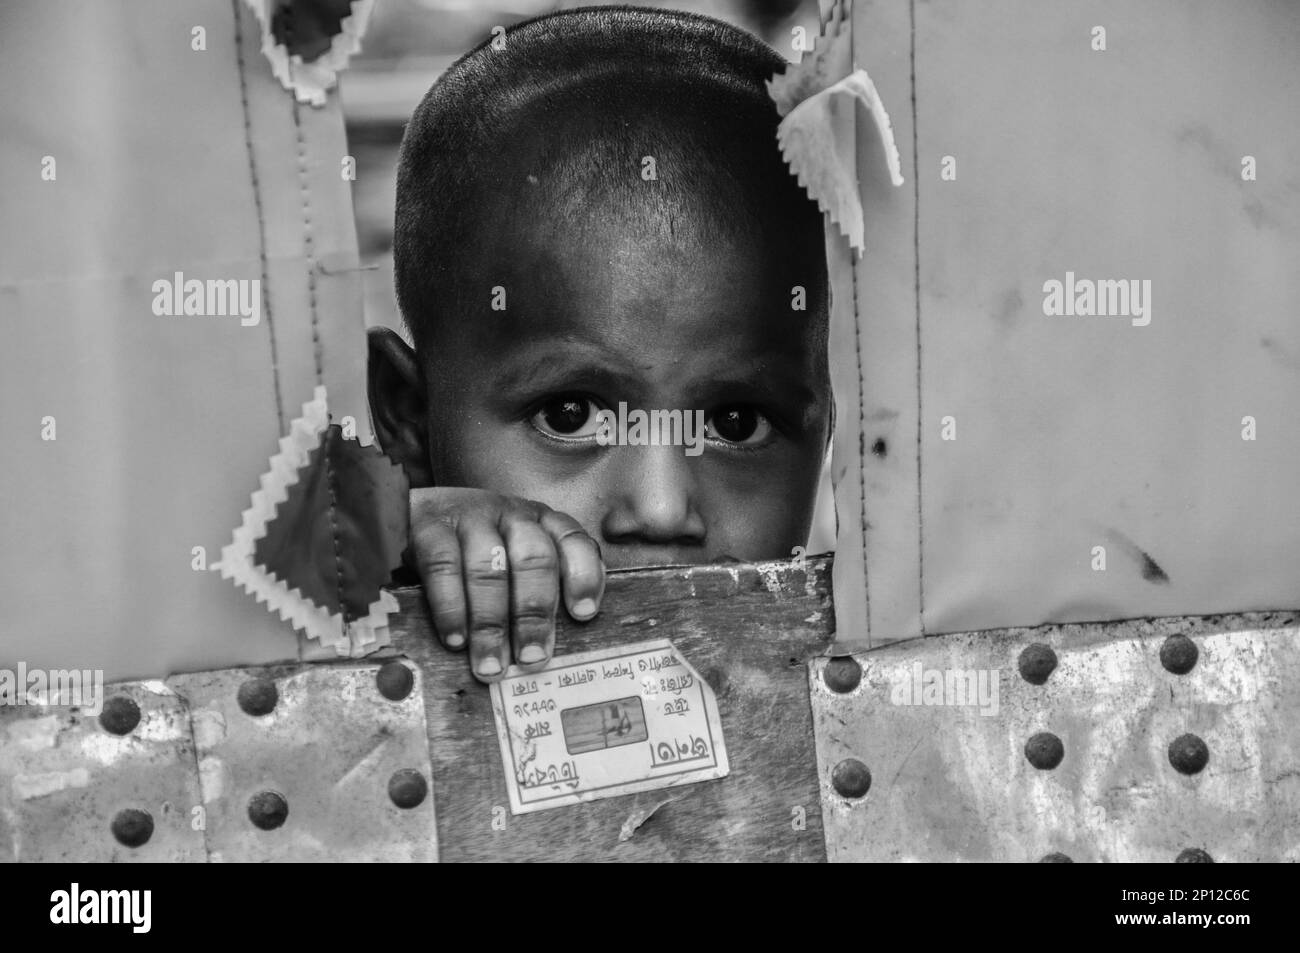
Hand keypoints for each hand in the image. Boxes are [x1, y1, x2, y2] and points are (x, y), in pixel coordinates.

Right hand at [407, 487, 604, 681]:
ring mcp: (470, 517)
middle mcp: (511, 515)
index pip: (573, 540)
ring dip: (491, 623)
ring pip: (489, 568)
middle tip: (531, 658)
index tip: (584, 614)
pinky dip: (450, 608)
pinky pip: (443, 566)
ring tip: (490, 664)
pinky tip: (456, 639)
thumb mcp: (514, 556)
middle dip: (534, 614)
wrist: (418, 512)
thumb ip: (540, 586)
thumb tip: (554, 642)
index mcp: (541, 522)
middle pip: (533, 559)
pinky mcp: (430, 527)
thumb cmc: (476, 550)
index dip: (583, 576)